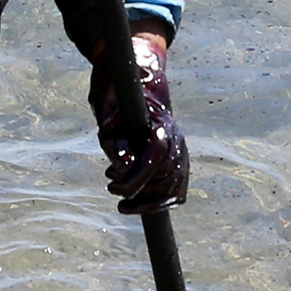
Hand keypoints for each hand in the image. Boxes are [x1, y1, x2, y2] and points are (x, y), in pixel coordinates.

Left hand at [91, 37, 188, 211]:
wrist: (138, 86)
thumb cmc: (119, 100)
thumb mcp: (108, 116)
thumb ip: (115, 140)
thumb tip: (124, 166)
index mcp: (162, 125)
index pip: (156, 158)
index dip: (137, 178)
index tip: (115, 187)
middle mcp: (178, 140)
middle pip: (165, 178)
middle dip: (136, 190)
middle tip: (111, 186)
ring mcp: (182, 153)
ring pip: (173, 190)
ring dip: (146, 201)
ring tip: (120, 194)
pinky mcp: (180, 164)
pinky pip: (177, 194)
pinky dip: (159, 204)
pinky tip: (138, 204)